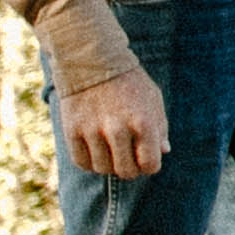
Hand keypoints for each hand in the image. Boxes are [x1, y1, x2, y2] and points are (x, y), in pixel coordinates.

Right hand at [62, 64, 172, 179]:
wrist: (93, 62)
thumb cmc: (129, 83)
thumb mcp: (153, 100)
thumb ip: (160, 127)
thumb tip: (163, 152)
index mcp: (143, 123)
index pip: (150, 165)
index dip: (149, 165)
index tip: (145, 157)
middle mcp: (117, 130)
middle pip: (125, 171)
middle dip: (130, 168)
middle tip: (128, 158)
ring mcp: (93, 131)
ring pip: (103, 169)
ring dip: (109, 164)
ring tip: (112, 149)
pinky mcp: (72, 131)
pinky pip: (82, 162)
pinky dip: (90, 162)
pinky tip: (96, 150)